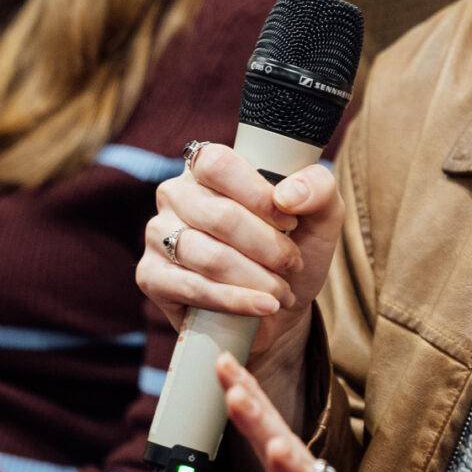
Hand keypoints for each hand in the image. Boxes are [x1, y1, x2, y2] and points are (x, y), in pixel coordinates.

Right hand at [137, 145, 342, 412]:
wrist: (278, 307)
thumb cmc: (293, 249)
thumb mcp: (320, 215)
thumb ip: (318, 189)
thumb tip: (288, 195)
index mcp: (208, 167)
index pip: (218, 164)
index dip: (257, 194)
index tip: (290, 221)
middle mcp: (176, 194)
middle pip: (220, 216)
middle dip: (268, 247)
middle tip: (293, 264)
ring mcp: (157, 234)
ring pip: (209, 256)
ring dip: (256, 278)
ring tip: (282, 291)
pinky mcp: (151, 276)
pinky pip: (193, 287)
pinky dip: (235, 300)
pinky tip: (263, 306)